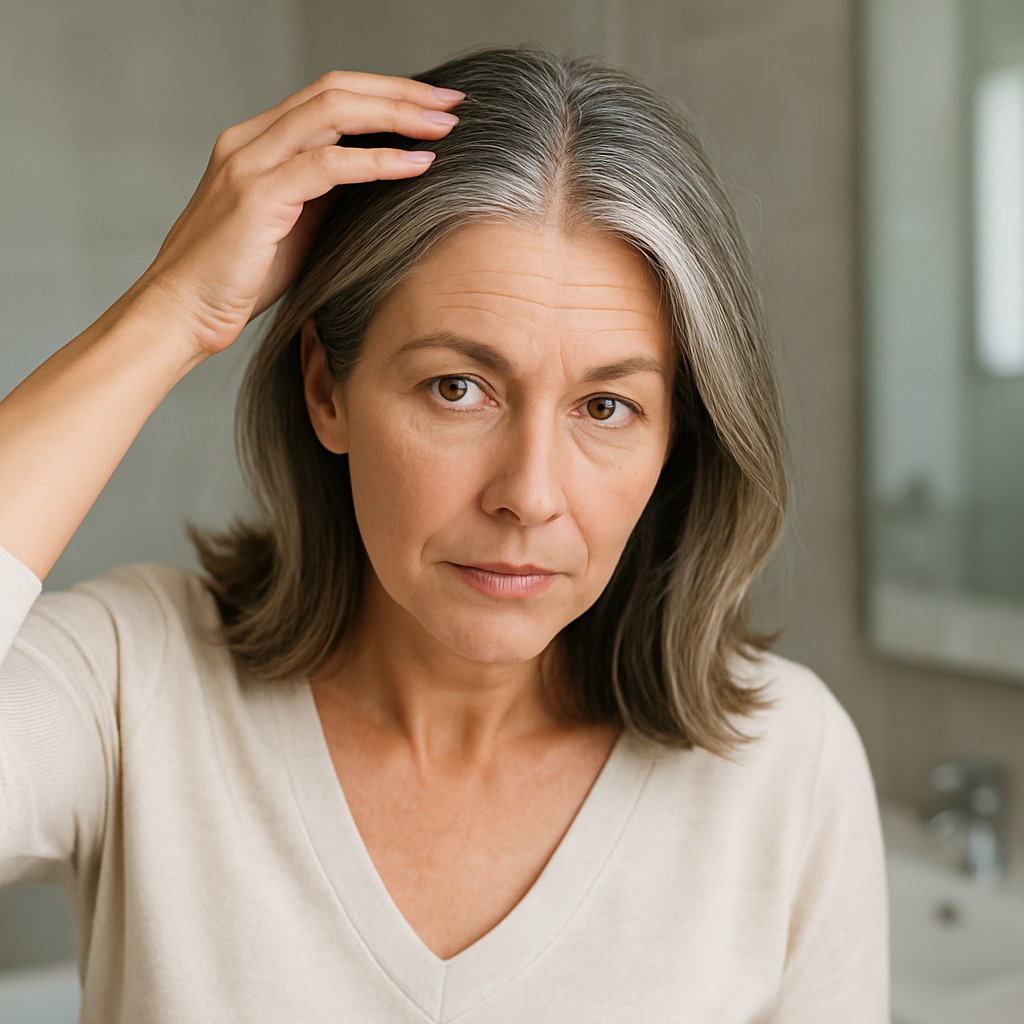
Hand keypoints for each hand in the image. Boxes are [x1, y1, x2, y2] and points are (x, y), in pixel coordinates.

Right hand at [132, 70, 462, 357]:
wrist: (181, 312)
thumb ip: (324, 197)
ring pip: (333, 113)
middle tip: (452, 102)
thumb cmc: (236, 280)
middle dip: (399, 92)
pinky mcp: (256, 195)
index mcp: (256, 143)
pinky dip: (378, 161)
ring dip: (396, 116)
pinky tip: (416, 165)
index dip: (383, 93)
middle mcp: (250, 140)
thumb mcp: (291, 228)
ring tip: (444, 126)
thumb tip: (378, 180)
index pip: (327, 96)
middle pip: (335, 90)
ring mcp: (250, 162)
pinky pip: (328, 165)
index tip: (432, 104)